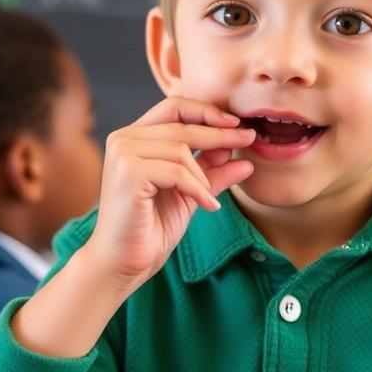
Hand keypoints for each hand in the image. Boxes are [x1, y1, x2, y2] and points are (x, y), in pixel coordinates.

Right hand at [84, 96, 255, 285]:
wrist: (123, 263)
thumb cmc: (151, 229)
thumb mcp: (190, 193)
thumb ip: (211, 172)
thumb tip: (245, 160)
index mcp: (133, 137)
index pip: (174, 107)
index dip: (207, 111)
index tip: (236, 122)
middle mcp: (123, 139)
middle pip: (181, 125)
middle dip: (219, 133)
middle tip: (249, 137)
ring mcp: (122, 153)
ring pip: (181, 149)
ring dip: (204, 176)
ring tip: (210, 199)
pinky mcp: (128, 173)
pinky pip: (177, 172)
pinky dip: (197, 189)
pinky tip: (208, 207)